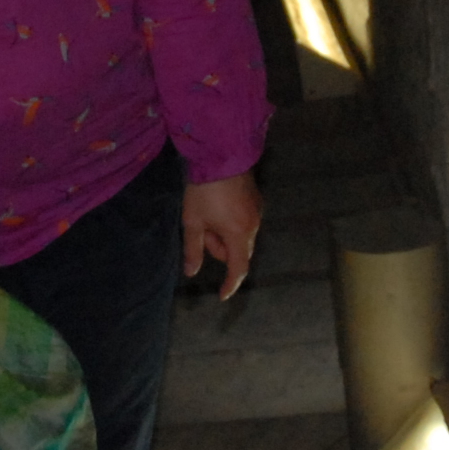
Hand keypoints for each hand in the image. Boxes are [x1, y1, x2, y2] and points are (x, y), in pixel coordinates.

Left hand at [182, 172, 260, 301]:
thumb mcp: (193, 221)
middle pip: (238, 252)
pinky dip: (232, 224)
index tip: (222, 295)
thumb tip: (191, 272)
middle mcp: (253, 226)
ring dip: (225, 235)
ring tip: (207, 215)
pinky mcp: (257, 200)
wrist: (221, 154)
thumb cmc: (204, 190)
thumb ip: (193, 249)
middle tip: (202, 231)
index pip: (238, 268)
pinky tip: (218, 207)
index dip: (230, 284)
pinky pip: (245, 223)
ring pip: (241, 236)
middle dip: (220, 249)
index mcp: (238, 234)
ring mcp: (258, 212)